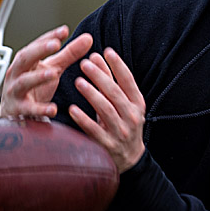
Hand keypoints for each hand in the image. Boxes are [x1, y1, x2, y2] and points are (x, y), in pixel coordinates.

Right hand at [0, 26, 92, 118]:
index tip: (64, 31)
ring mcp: (15, 92)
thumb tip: (88, 39)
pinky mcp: (18, 110)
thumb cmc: (34, 89)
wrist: (15, 114)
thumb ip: (69, 54)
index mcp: (26, 62)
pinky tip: (52, 109)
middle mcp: (17, 74)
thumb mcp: (52, 69)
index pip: (36, 45)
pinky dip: (40, 109)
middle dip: (39, 50)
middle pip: (25, 58)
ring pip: (23, 82)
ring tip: (53, 73)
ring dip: (38, 77)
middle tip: (56, 44)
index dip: (49, 37)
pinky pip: (28, 109)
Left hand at [68, 48, 145, 172]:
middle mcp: (132, 117)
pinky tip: (72, 109)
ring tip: (78, 82)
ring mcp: (120, 132)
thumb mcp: (125, 104)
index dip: (118, 66)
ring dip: (91, 94)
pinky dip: (83, 119)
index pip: (128, 81)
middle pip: (115, 93)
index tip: (106, 51)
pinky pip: (94, 130)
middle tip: (85, 64)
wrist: (131, 159)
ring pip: (106, 109)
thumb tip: (99, 57)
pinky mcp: (108, 145)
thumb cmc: (124, 124)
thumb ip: (112, 83)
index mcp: (137, 104)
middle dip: (100, 77)